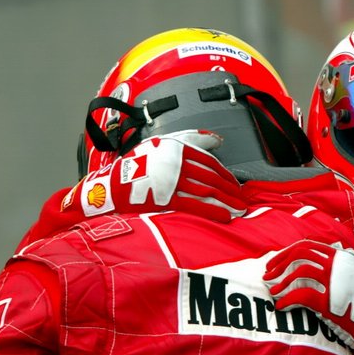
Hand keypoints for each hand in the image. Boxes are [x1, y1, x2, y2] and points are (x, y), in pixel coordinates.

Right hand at [70, 129, 245, 221]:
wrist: (110, 185)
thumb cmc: (139, 164)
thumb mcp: (163, 143)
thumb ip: (192, 138)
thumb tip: (218, 139)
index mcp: (178, 149)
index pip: (210, 161)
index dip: (226, 174)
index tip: (235, 183)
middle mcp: (177, 164)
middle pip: (212, 177)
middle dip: (231, 189)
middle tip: (242, 198)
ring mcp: (172, 182)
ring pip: (208, 191)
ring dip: (227, 201)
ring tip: (240, 208)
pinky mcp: (166, 199)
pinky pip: (195, 205)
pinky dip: (213, 211)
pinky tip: (225, 216)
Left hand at [263, 239, 353, 354]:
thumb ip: (337, 262)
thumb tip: (317, 253)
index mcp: (340, 257)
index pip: (307, 246)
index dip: (286, 253)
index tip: (273, 263)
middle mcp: (336, 265)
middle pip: (300, 255)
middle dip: (279, 264)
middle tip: (268, 276)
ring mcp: (333, 282)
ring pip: (299, 273)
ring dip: (282, 283)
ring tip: (274, 293)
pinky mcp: (330, 302)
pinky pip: (302, 295)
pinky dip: (288, 300)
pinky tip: (282, 306)